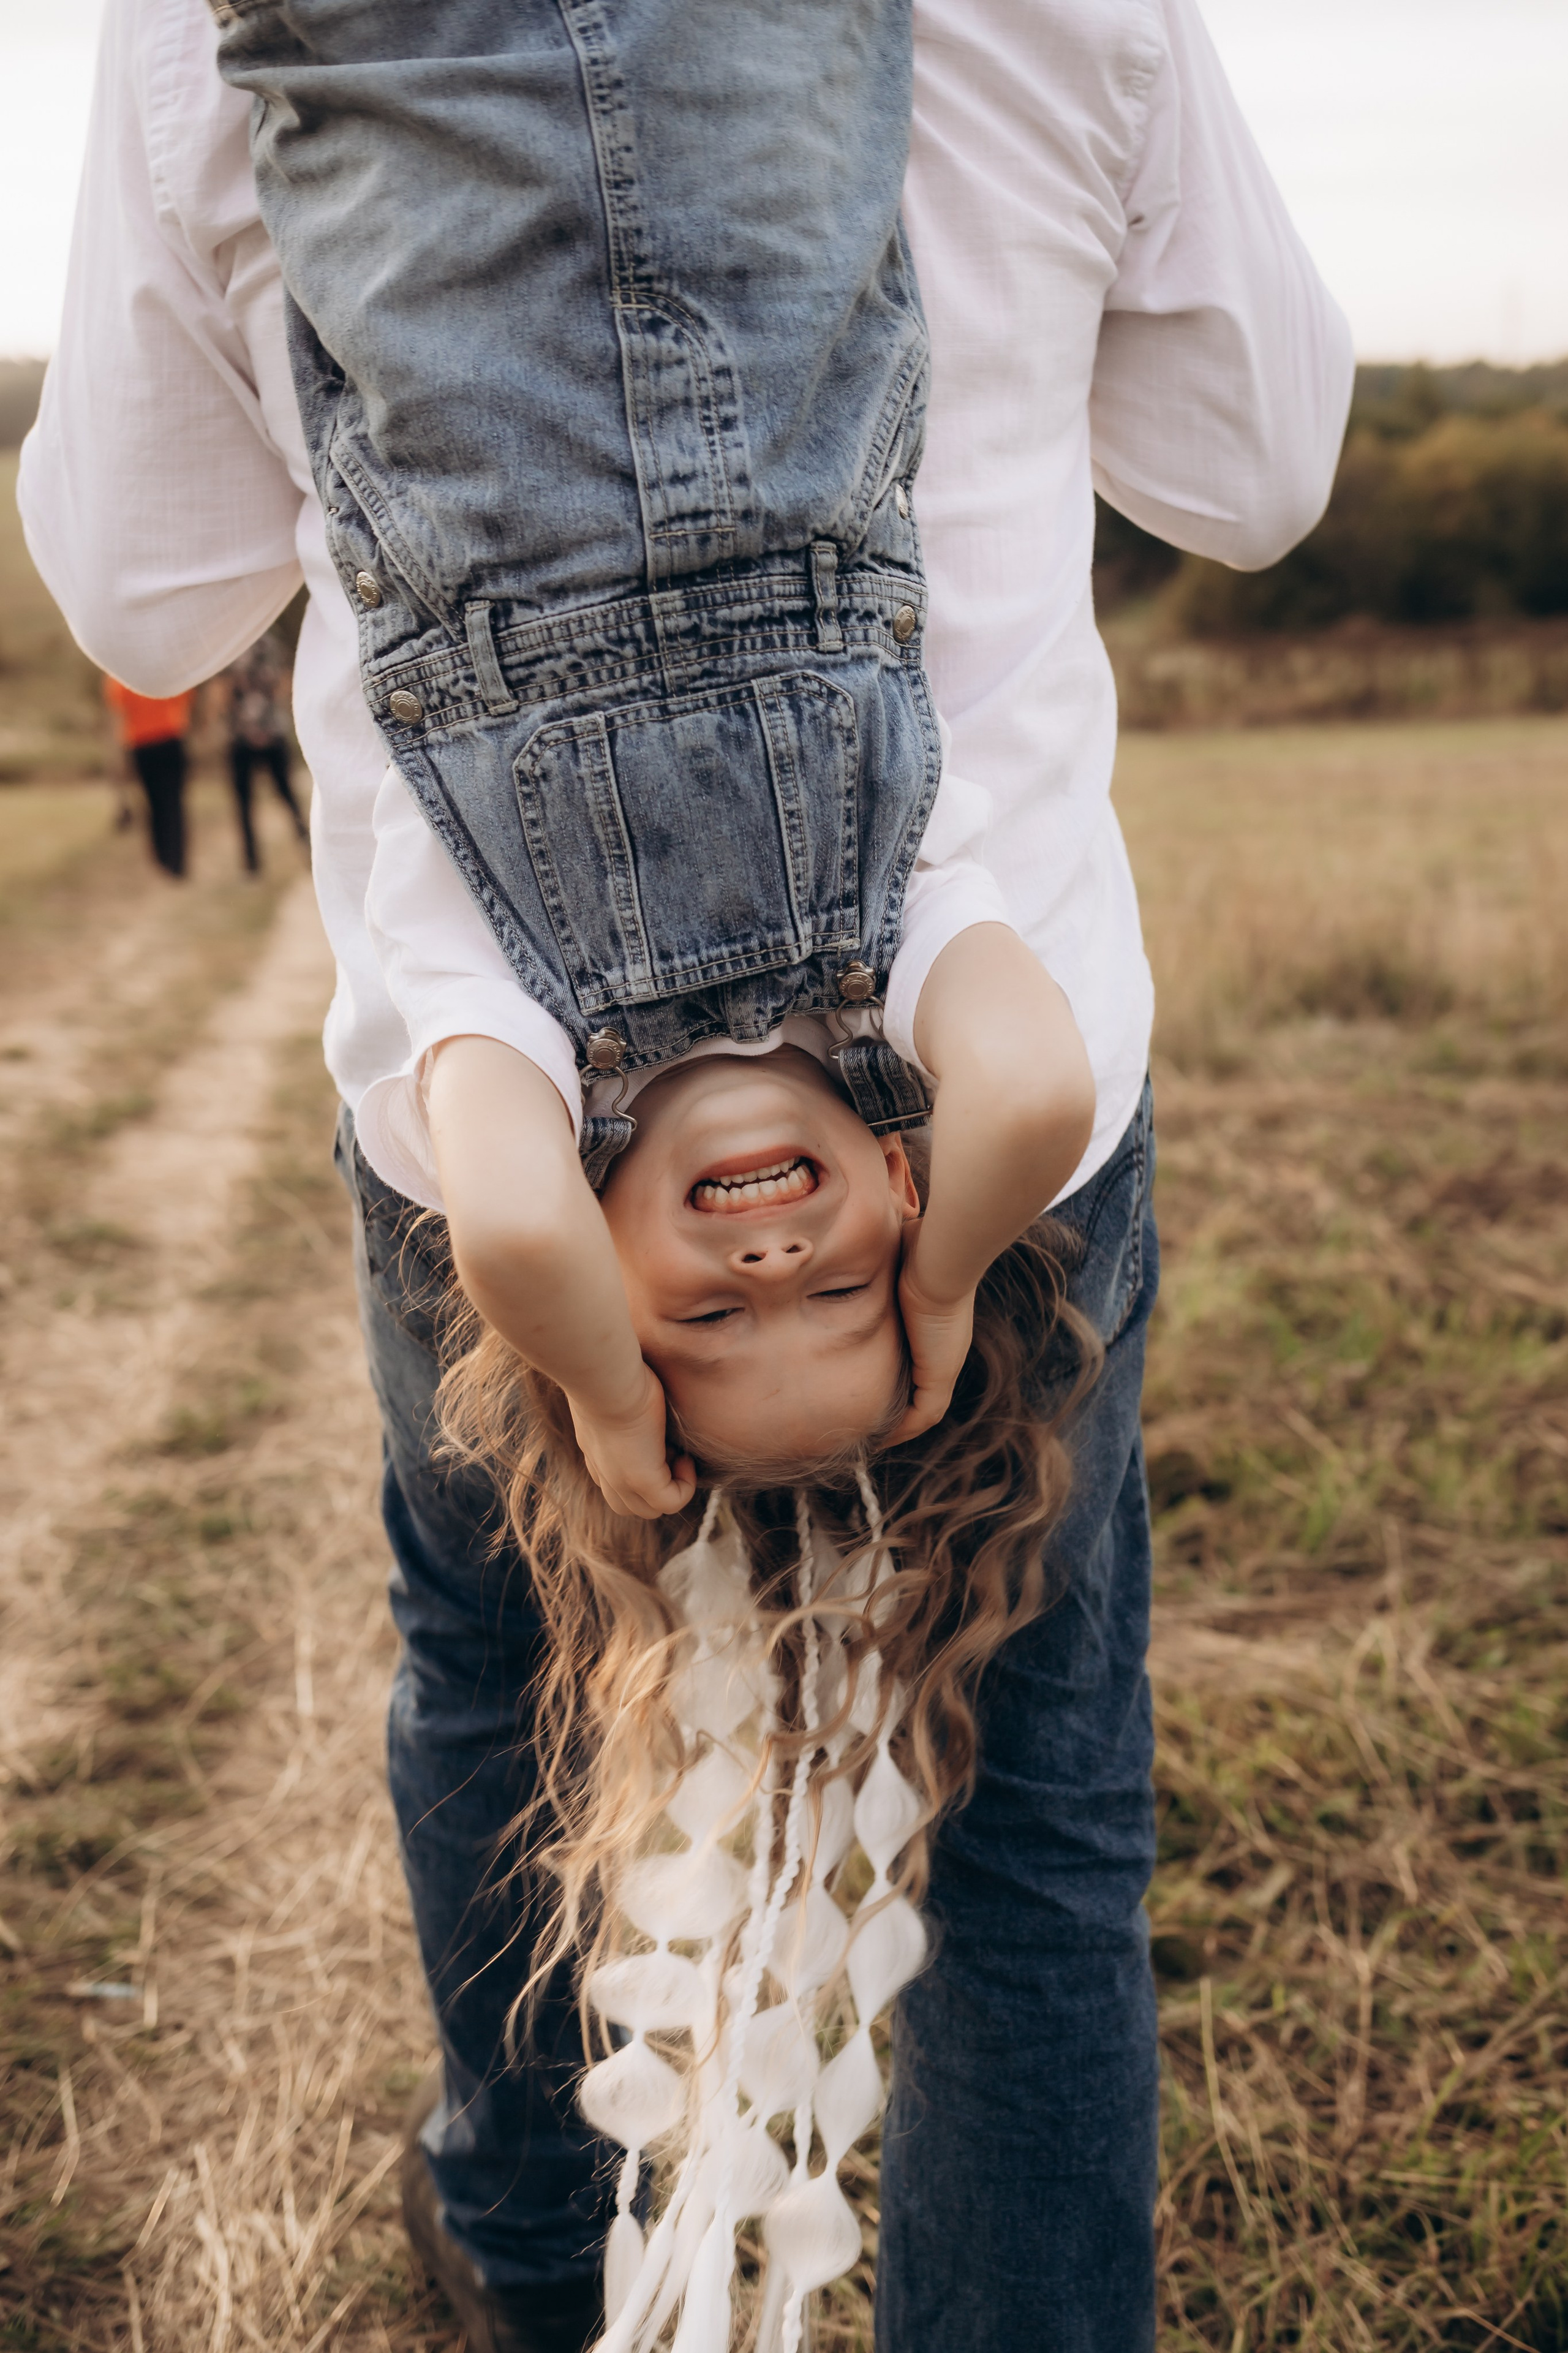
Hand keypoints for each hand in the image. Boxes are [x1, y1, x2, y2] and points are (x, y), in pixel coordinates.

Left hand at [569, 1365, 696, 1518]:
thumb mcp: (614, 1394)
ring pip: (648, 1509)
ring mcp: (622, 1480)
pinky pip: (671, 1503)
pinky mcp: (642, 1479)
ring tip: (678, 1453)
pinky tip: (684, 1456)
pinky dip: (685, 1485)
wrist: (605, 1375)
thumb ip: (624, 1406)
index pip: (615, 1485)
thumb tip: (644, 1395)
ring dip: (670, 1487)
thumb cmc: (611, 1373)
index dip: (640, 1469)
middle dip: (654, 1486)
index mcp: (596, 1455)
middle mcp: (605, 1473)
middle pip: (630, 1506)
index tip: (656, 1440)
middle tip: (668, 1449)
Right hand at [887, 1222, 975, 1445]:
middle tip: (865, 1421)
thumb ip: (881, 1267)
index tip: (866, 1388)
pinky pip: (923, 1416)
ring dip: (897, 1425)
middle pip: (920, 1392)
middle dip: (894, 1408)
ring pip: (922, 1409)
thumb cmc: (916, 1253)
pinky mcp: (939, 1377)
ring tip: (868, 1436)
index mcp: (932, 1329)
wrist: (937, 1260)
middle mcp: (942, 1352)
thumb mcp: (891, 1265)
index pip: (914, 1365)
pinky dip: (903, 1430)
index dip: (893, 1380)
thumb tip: (866, 1251)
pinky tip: (880, 1439)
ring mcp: (943, 1365)